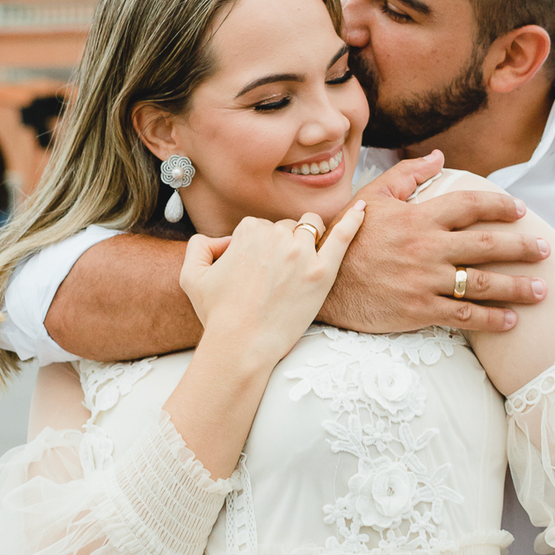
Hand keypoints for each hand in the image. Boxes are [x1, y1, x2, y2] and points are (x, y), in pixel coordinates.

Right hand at [179, 203, 364, 365]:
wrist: (241, 346)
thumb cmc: (217, 315)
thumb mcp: (191, 276)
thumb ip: (199, 246)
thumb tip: (222, 240)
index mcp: (248, 231)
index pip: (259, 227)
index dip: (256, 248)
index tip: (254, 271)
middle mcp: (276, 236)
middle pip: (285, 227)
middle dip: (280, 245)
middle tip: (273, 278)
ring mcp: (302, 253)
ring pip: (310, 228)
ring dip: (306, 238)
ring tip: (298, 265)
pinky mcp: (323, 272)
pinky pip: (343, 236)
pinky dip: (354, 220)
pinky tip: (363, 208)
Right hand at [318, 153, 549, 335]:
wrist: (320, 281)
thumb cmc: (347, 236)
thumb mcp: (373, 196)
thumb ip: (408, 174)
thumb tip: (439, 156)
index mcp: (419, 217)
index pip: (471, 206)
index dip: (500, 207)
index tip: (520, 211)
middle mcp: (427, 247)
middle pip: (487, 246)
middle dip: (522, 249)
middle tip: (545, 250)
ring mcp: (425, 281)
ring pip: (482, 284)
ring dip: (517, 288)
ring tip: (542, 290)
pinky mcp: (419, 310)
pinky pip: (464, 316)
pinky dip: (492, 320)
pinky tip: (511, 321)